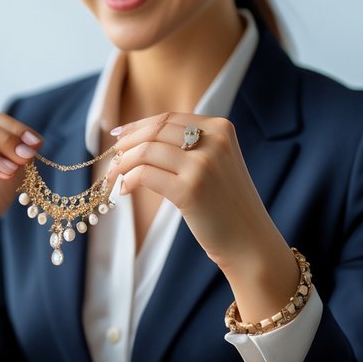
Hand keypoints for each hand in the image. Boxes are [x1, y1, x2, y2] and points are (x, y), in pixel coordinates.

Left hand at [104, 112, 296, 317]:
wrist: (251, 242)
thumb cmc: (228, 205)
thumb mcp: (216, 164)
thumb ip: (190, 146)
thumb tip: (139, 138)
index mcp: (221, 128)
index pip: (168, 119)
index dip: (139, 125)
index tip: (119, 136)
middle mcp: (214, 141)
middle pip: (155, 130)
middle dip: (127, 143)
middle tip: (112, 158)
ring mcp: (203, 164)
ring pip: (146, 150)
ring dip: (123, 163)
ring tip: (114, 177)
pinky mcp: (190, 189)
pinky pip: (145, 174)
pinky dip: (128, 180)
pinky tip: (124, 191)